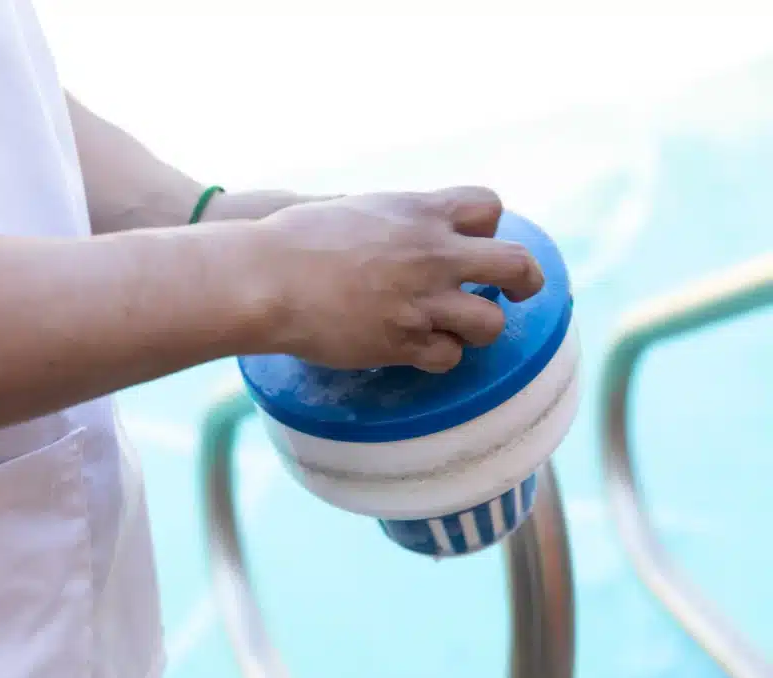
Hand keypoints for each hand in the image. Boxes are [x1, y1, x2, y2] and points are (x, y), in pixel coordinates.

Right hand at [256, 187, 544, 371]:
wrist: (266, 277)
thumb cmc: (295, 238)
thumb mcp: (356, 206)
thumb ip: (395, 216)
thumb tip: (409, 223)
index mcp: (420, 212)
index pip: (489, 208)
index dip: (489, 227)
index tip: (475, 241)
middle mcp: (432, 254)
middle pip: (516, 265)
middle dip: (525, 282)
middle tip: (515, 292)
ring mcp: (422, 301)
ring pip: (491, 323)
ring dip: (478, 328)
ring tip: (453, 328)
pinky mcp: (403, 342)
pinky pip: (448, 357)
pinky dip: (438, 356)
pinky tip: (417, 349)